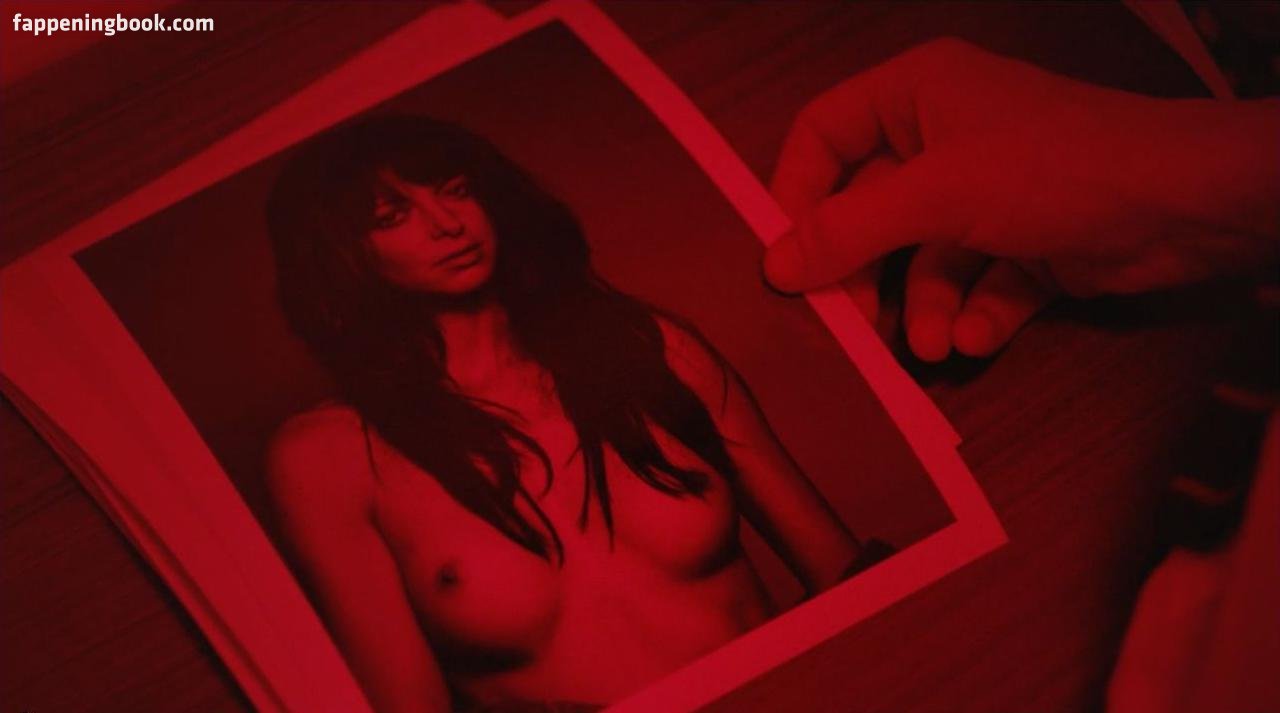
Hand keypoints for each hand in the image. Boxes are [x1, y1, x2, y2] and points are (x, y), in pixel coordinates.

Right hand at [766, 38, 1279, 360]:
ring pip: (923, 259)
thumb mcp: (936, 195)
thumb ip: (848, 230)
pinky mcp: (1025, 245)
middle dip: (864, 272)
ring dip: (922, 307)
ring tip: (931, 345)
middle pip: (869, 211)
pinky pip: (975, 283)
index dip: (796, 195)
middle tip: (849, 326)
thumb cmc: (1049, 170)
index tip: (784, 260)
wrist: (1185, 205)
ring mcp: (988, 194)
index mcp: (917, 95)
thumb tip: (773, 267)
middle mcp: (945, 138)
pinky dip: (972, 313)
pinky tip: (975, 338)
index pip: (824, 135)